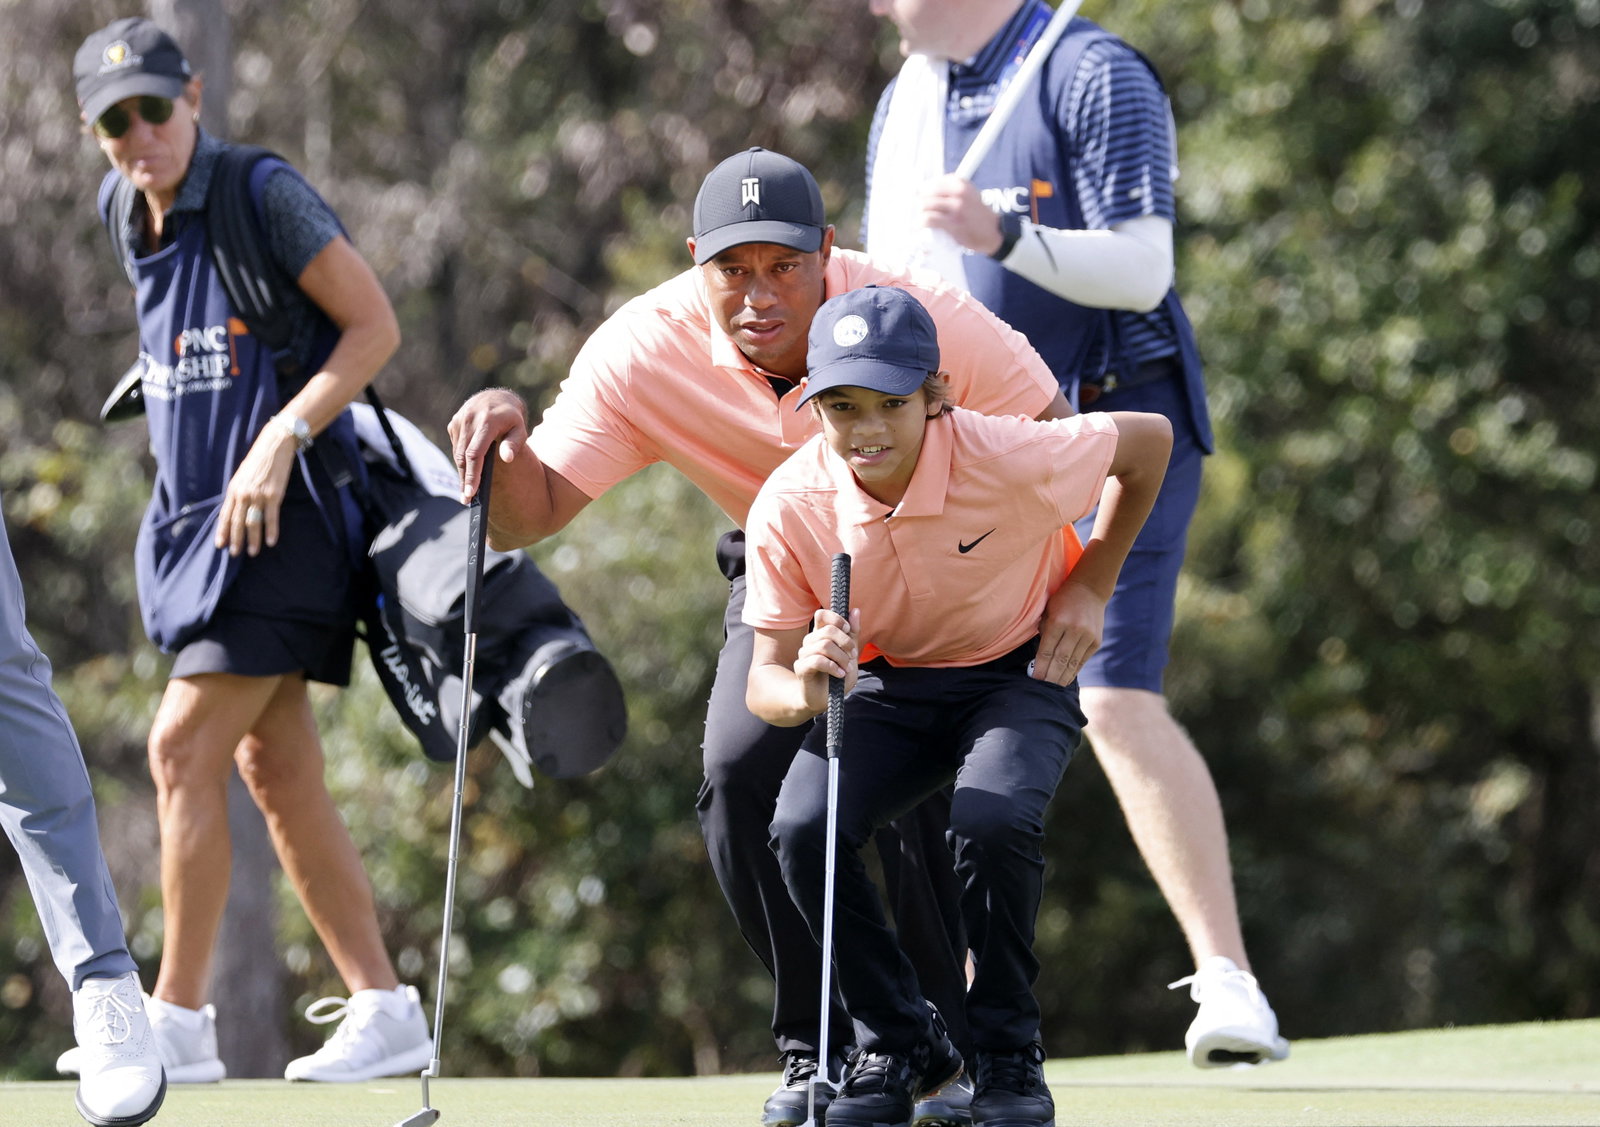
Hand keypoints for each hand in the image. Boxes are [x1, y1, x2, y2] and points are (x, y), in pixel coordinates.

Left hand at [214, 425, 296, 556]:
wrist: (275, 445)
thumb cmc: (259, 459)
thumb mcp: (243, 475)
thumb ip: (239, 491)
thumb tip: (237, 508)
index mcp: (234, 489)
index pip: (225, 515)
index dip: (222, 531)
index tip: (220, 544)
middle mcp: (243, 494)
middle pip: (237, 522)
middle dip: (236, 540)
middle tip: (235, 554)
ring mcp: (258, 495)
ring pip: (253, 522)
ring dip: (252, 540)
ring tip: (252, 552)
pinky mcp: (274, 495)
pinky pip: (271, 517)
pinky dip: (271, 531)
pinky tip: (271, 542)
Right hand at [447, 388, 528, 502]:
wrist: (497, 399)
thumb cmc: (512, 419)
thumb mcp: (520, 430)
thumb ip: (514, 443)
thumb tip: (507, 458)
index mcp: (487, 421)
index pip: (476, 453)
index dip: (473, 474)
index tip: (471, 493)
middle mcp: (470, 419)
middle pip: (464, 456)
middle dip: (465, 479)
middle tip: (467, 500)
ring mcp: (459, 420)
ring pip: (458, 453)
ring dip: (461, 473)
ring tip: (466, 492)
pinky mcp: (454, 423)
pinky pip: (456, 447)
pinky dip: (461, 461)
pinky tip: (466, 474)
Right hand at [794, 607, 859, 714]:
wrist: (826, 699)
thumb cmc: (838, 675)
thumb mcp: (851, 654)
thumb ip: (853, 634)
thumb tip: (855, 610)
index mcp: (820, 635)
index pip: (821, 615)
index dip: (836, 619)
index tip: (848, 631)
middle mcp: (810, 642)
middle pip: (828, 630)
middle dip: (846, 642)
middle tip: (852, 655)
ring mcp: (804, 655)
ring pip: (824, 645)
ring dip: (841, 657)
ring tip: (846, 668)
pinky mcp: (801, 668)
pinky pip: (818, 660)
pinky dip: (833, 667)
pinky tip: (839, 674)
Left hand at [919, 175, 1004, 255]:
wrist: (993, 232)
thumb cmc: (976, 214)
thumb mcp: (969, 194)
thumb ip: (951, 190)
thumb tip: (925, 190)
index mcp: (962, 184)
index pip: (933, 183)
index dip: (924, 192)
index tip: (922, 199)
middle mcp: (959, 193)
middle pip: (927, 193)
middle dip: (920, 203)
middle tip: (920, 212)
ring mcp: (957, 208)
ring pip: (925, 205)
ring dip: (919, 214)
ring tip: (920, 220)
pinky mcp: (953, 224)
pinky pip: (929, 219)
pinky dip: (920, 223)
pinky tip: (919, 227)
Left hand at [1033, 580, 1105, 684]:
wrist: (1089, 590)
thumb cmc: (1062, 601)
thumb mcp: (1048, 611)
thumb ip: (1044, 632)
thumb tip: (1038, 658)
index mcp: (1058, 621)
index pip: (1047, 650)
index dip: (1040, 667)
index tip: (1034, 679)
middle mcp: (1075, 629)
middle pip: (1060, 660)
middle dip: (1050, 676)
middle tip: (1042, 688)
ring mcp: (1088, 636)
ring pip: (1073, 663)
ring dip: (1062, 677)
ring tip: (1054, 688)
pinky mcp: (1096, 641)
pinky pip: (1083, 660)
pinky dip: (1074, 670)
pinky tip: (1066, 679)